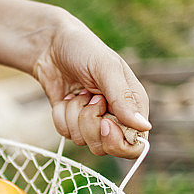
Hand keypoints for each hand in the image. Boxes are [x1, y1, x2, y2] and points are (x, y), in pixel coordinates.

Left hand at [33, 13, 150, 157]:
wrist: (50, 46)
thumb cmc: (83, 50)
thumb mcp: (106, 68)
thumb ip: (123, 98)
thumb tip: (144, 127)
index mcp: (133, 104)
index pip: (136, 143)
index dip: (119, 141)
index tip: (105, 123)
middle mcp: (115, 117)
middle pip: (106, 147)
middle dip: (91, 125)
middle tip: (90, 99)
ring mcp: (92, 121)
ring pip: (83, 141)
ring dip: (74, 115)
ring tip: (77, 92)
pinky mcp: (71, 122)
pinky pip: (65, 133)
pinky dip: (61, 115)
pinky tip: (64, 98)